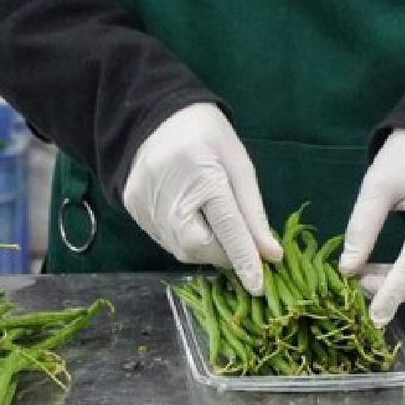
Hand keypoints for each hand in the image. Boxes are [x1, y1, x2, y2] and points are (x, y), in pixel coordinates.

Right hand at [123, 103, 281, 294]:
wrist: (152, 118)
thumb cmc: (205, 135)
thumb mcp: (238, 165)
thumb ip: (252, 212)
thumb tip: (270, 254)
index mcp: (201, 172)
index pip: (227, 226)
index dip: (244, 258)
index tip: (258, 286)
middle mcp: (168, 192)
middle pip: (199, 245)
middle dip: (224, 254)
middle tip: (238, 247)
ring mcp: (146, 203)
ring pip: (181, 248)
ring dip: (206, 249)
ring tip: (214, 228)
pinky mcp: (134, 210)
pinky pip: (166, 239)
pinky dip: (186, 240)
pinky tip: (191, 220)